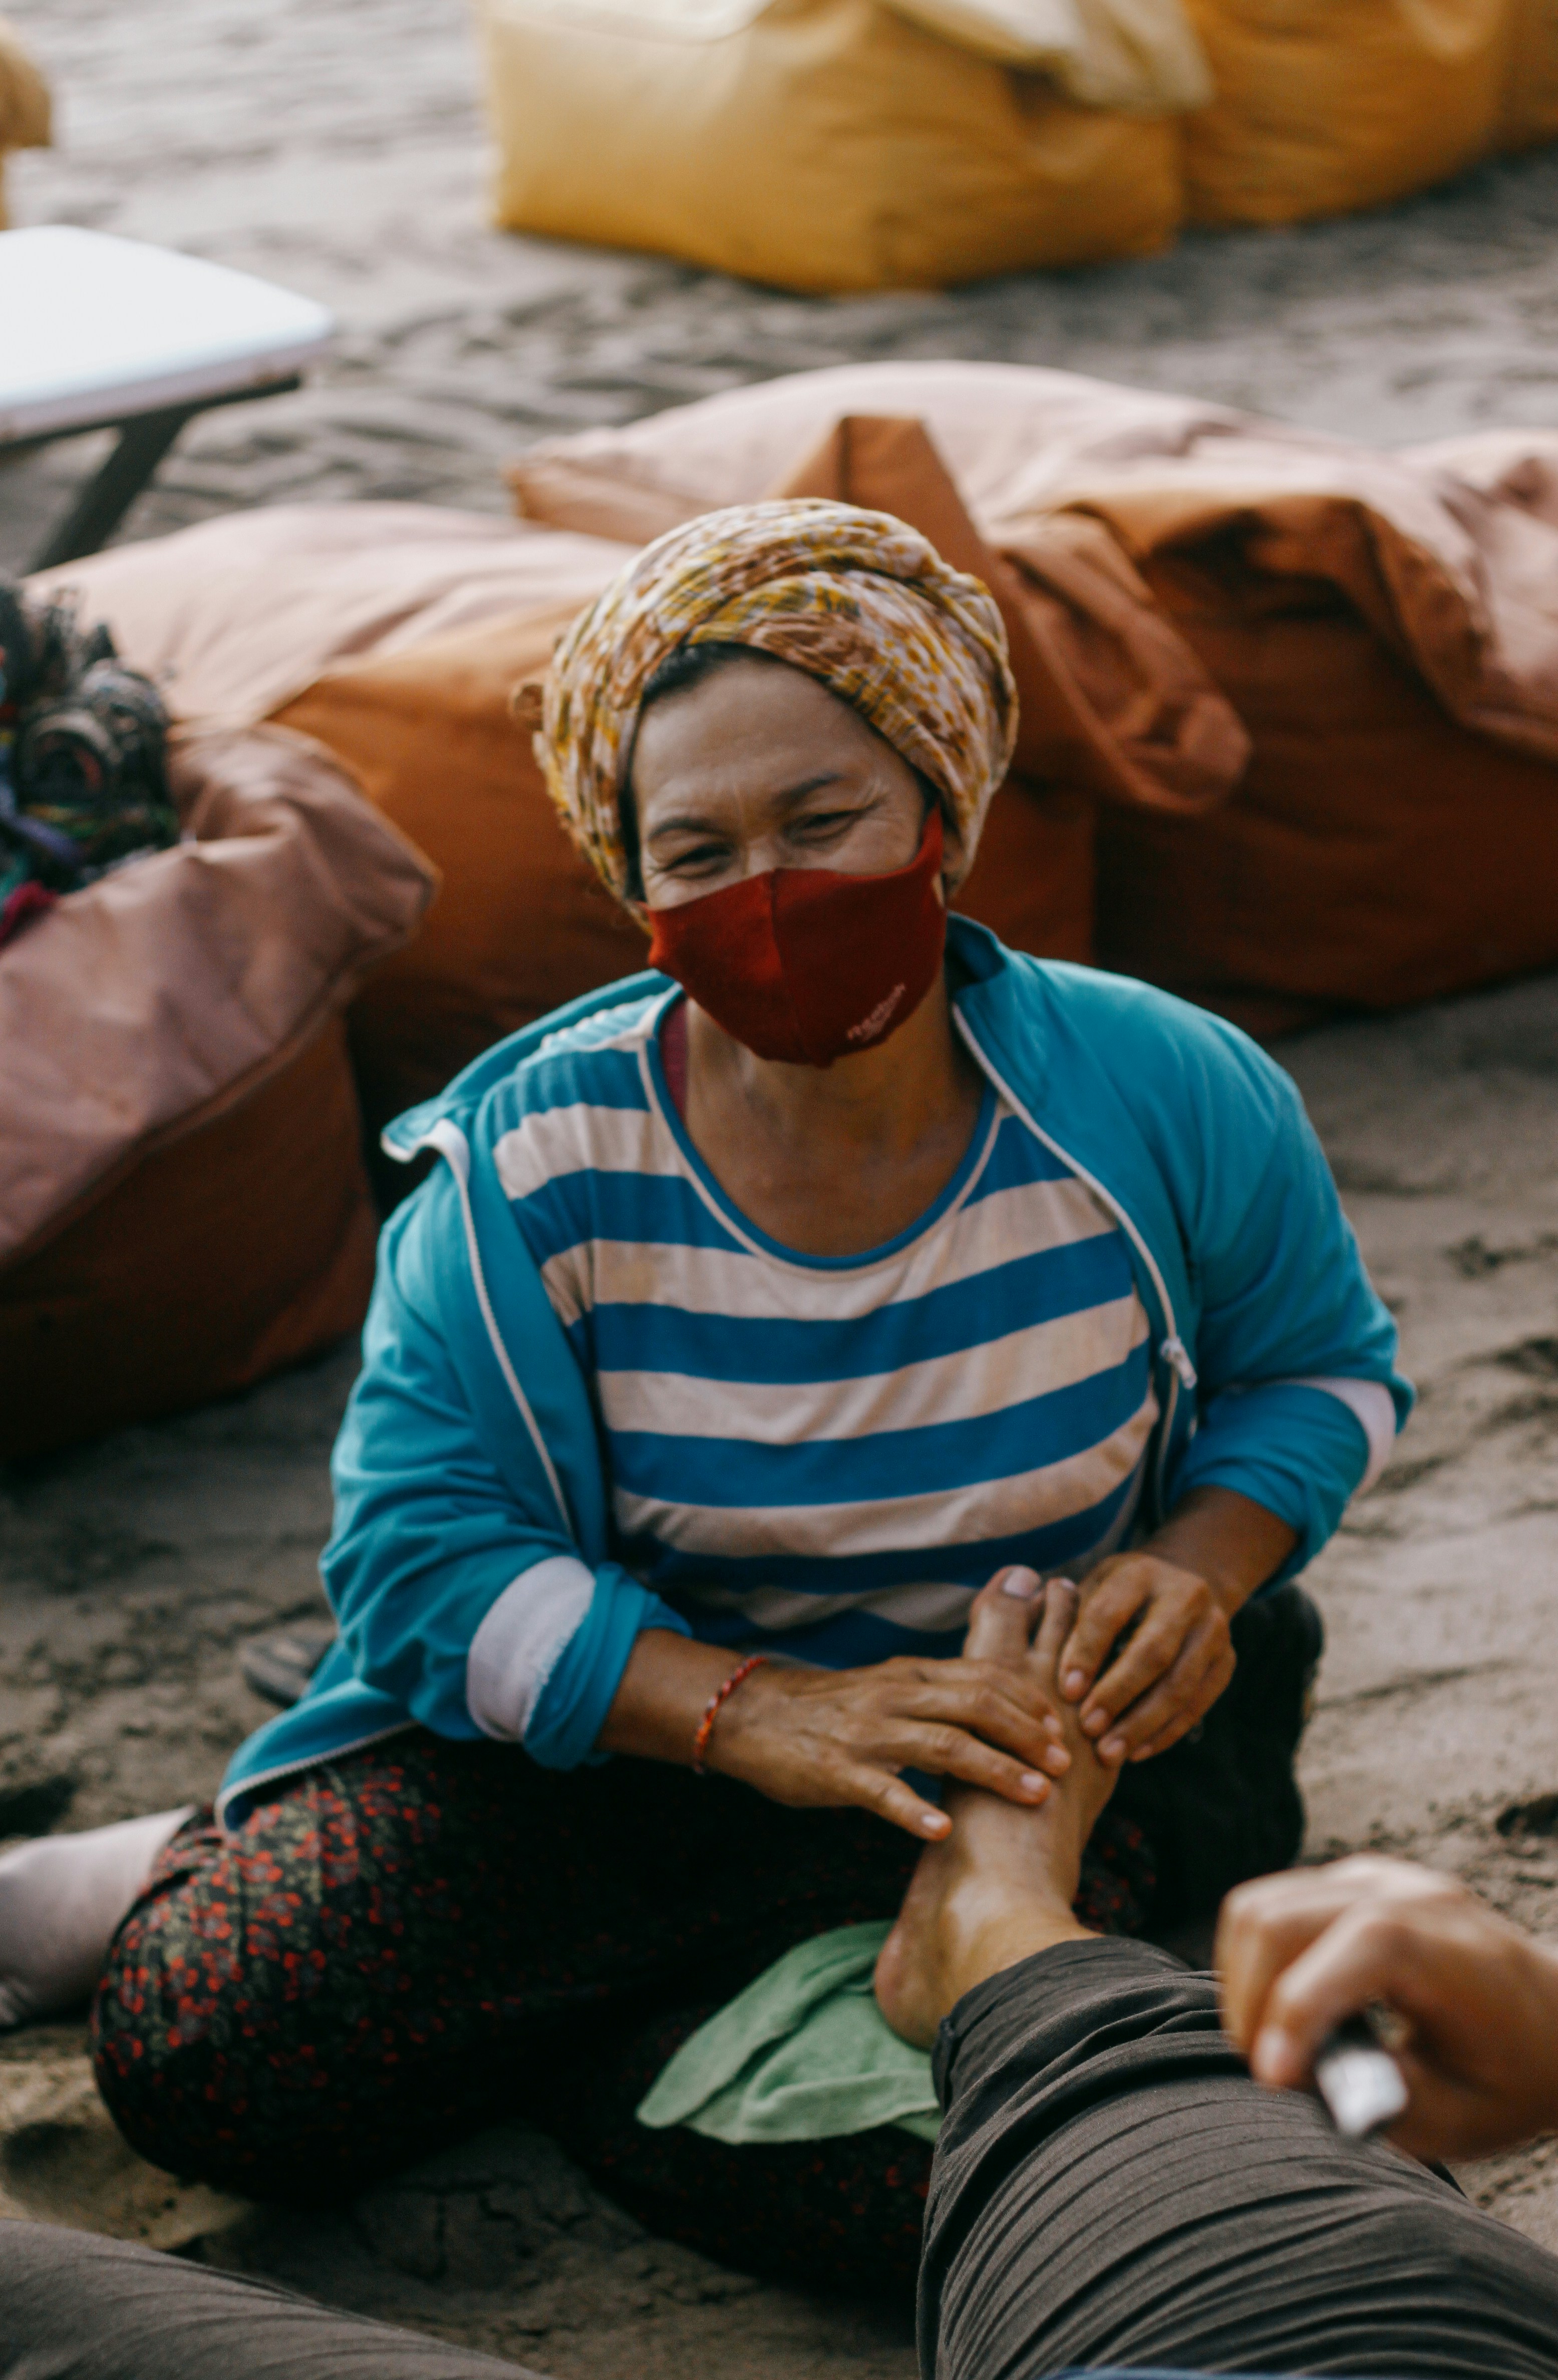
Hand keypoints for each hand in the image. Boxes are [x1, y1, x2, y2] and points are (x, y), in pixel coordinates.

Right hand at [707, 1568, 1071, 1839]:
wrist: (752, 1715)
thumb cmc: (829, 1707)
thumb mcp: (888, 1685)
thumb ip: (937, 1691)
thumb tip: (997, 1705)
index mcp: (911, 1674)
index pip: (984, 1676)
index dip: (1029, 1700)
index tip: (1063, 1726)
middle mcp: (896, 1696)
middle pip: (976, 1705)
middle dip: (1026, 1735)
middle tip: (1063, 1764)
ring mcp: (867, 1733)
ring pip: (943, 1745)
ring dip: (994, 1770)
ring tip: (1032, 1795)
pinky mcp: (838, 1771)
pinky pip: (883, 1792)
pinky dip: (915, 1812)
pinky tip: (944, 1833)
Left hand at [1056, 1551, 1235, 1764]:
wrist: (1186, 1582)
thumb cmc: (1119, 1595)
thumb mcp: (1094, 1589)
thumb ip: (1068, 1618)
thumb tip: (1029, 1656)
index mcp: (1140, 1572)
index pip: (1109, 1613)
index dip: (1086, 1653)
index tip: (1065, 1690)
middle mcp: (1186, 1596)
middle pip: (1152, 1652)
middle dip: (1117, 1694)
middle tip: (1087, 1728)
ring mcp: (1213, 1630)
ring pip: (1180, 1684)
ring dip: (1142, 1724)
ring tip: (1108, 1753)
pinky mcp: (1226, 1662)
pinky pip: (1198, 1704)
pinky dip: (1166, 1732)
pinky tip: (1137, 1752)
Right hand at [1217, 1855, 1557, 2161]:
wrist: (1552, 2022)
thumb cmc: (1511, 2075)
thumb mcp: (1467, 2118)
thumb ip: (1387, 2102)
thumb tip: (1299, 2077)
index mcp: (1457, 1952)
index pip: (1362, 1945)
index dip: (1302, 2007)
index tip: (1273, 2079)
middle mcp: (1412, 1895)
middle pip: (1282, 1917)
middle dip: (1252, 2002)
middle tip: (1270, 2071)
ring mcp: (1375, 1879)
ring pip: (1259, 1906)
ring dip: (1245, 1980)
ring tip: (1274, 2043)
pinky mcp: (1349, 1882)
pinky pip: (1271, 1904)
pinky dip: (1258, 1961)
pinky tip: (1290, 2009)